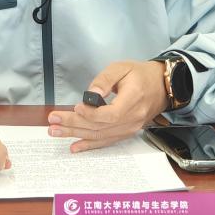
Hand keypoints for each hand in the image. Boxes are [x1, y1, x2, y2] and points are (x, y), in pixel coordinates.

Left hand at [47, 60, 167, 151]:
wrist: (161, 86)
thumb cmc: (140, 74)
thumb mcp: (122, 67)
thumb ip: (105, 79)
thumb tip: (91, 93)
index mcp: (134, 99)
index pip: (112, 114)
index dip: (93, 114)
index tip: (76, 107)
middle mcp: (133, 118)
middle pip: (101, 126)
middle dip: (74, 124)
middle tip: (53, 121)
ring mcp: (130, 128)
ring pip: (101, 135)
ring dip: (76, 134)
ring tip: (55, 131)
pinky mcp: (126, 132)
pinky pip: (106, 141)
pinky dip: (89, 144)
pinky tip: (74, 146)